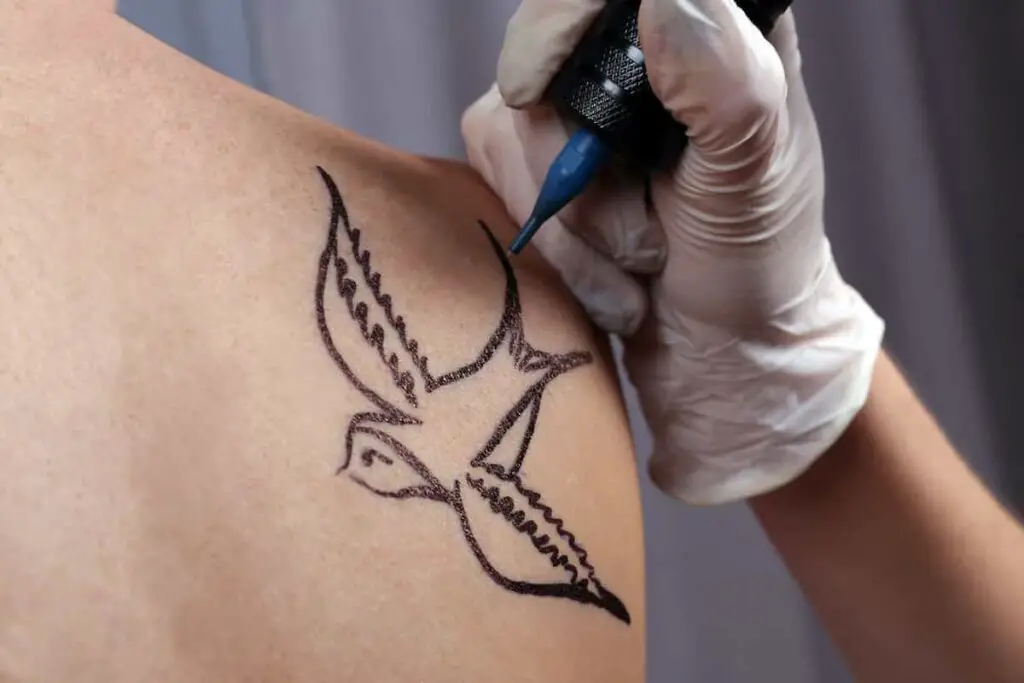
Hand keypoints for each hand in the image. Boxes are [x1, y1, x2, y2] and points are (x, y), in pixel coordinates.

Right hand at [462, 0, 883, 503]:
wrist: (722, 355)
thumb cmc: (756, 261)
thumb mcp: (755, 175)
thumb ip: (724, 82)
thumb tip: (662, 0)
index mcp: (707, 33)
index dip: (558, 23)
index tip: (536, 86)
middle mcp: (634, 61)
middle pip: (538, 59)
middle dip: (578, 169)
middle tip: (650, 234)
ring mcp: (577, 115)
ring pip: (506, 129)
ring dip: (573, 226)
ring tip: (643, 264)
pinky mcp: (539, 169)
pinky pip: (496, 184)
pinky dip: (556, 251)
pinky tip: (611, 282)